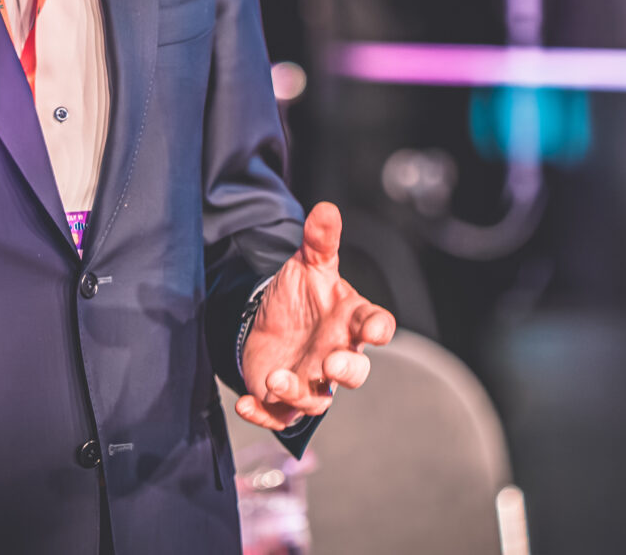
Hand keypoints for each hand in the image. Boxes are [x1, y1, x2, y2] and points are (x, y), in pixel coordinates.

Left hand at [236, 202, 396, 430]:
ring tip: (276, 379)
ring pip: (316, 400)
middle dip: (347, 370)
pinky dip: (263, 414)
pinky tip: (246, 403)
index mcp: (350, 320)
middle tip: (331, 362)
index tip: (376, 330)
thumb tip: (325, 208)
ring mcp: (311, 379)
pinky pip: (279, 416)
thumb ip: (319, 240)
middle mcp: (336, 352)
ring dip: (297, 393)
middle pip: (355, 372)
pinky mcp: (283, 397)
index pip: (375, 325)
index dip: (379, 329)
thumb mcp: (307, 264)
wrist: (269, 317)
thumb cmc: (301, 294)